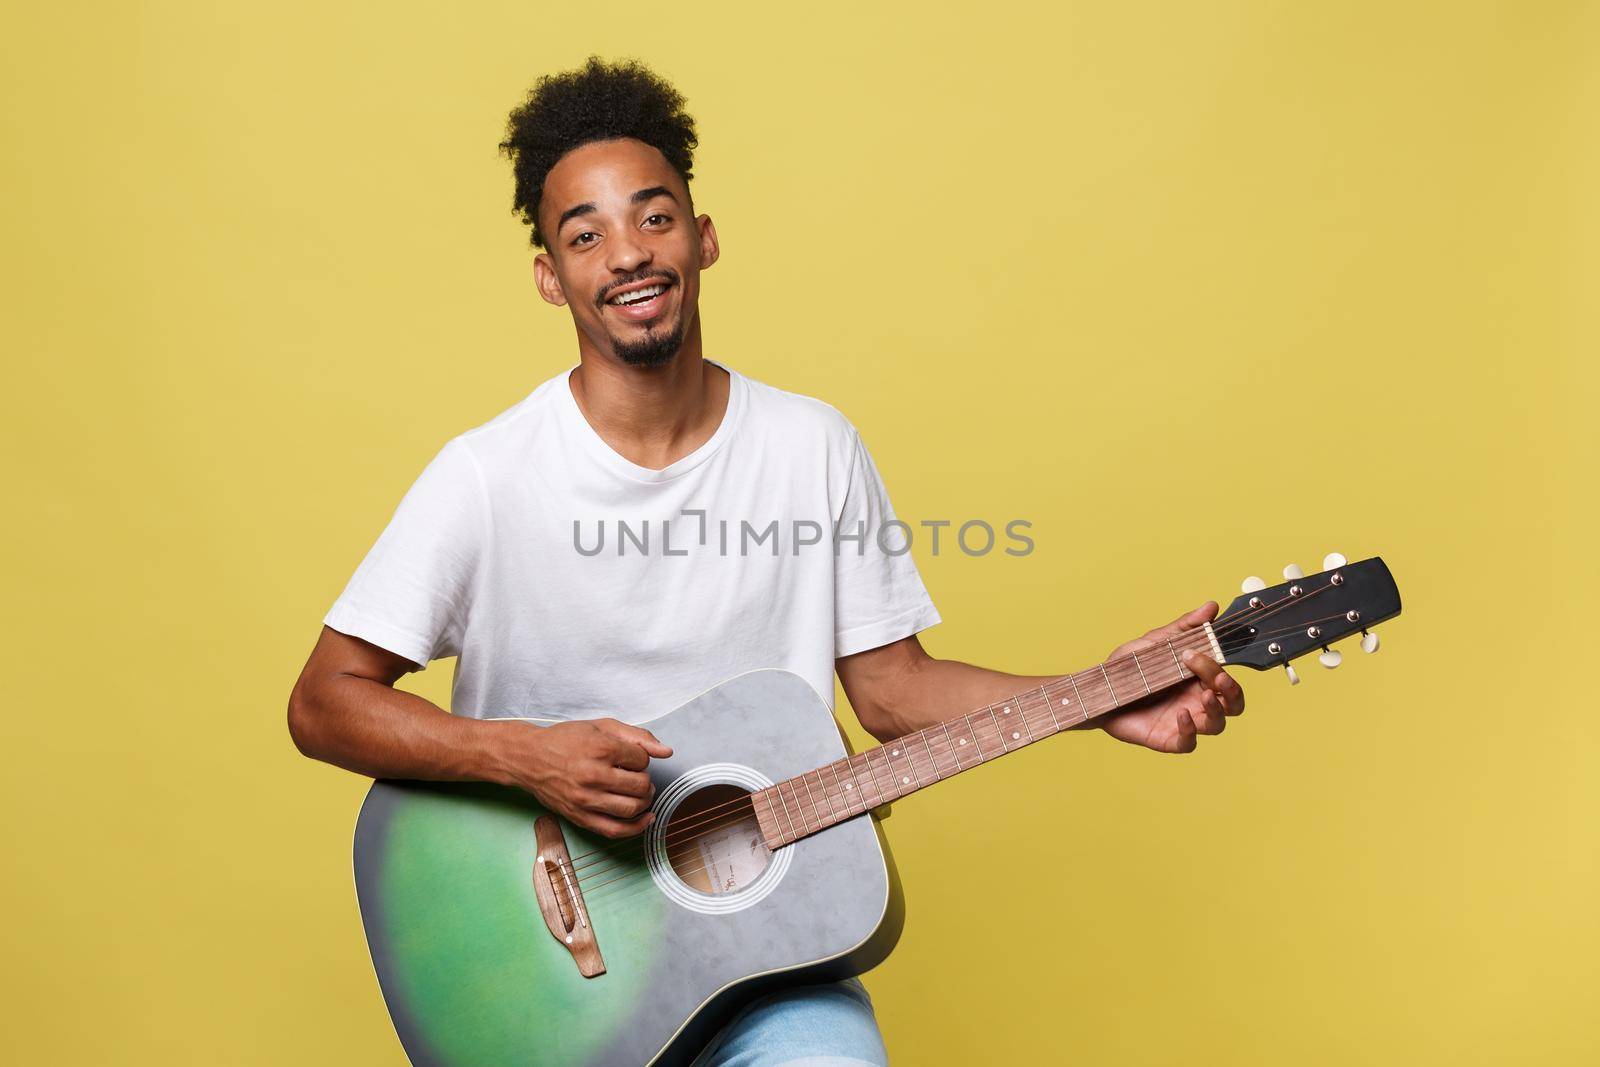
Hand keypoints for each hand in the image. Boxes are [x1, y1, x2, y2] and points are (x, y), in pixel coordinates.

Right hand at [486, 717, 672, 837]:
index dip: (641, 758)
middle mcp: (594, 775)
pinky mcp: (579, 817)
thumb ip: (637, 736)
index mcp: (600, 749)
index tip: (631, 757)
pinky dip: (636, 828)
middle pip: (641, 785)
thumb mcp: (601, 727)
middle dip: (645, 780)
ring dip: (644, 801)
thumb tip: (667, 752)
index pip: (641, 760)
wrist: (529, 758)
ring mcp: (586, 799)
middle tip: (637, 776)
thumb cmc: (565, 740)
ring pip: (632, 808)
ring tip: (639, 793)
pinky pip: (615, 830)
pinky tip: (646, 819)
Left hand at [1096, 601, 1244, 752]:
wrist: (1097, 691)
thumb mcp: (1156, 642)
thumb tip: (1211, 606)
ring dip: (1217, 710)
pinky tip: (1181, 715)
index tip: (1202, 652)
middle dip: (1231, 690)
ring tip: (1204, 696)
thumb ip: (1184, 627)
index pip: (1225, 676)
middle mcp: (1196, 701)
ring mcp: (1184, 721)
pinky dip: (1190, 730)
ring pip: (1217, 724)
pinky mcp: (1168, 738)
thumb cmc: (1128, 668)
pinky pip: (1189, 743)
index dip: (1223, 667)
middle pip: (1232, 703)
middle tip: (1217, 678)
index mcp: (1197, 678)